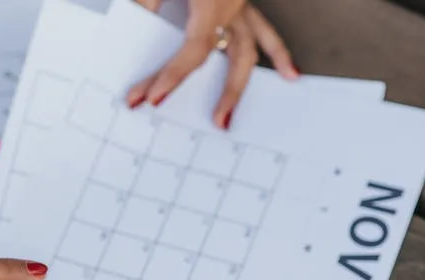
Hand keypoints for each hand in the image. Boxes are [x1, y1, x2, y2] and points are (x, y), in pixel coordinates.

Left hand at [127, 0, 297, 128]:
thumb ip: (148, 1)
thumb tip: (136, 25)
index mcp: (213, 2)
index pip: (193, 51)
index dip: (171, 77)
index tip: (150, 98)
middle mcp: (232, 6)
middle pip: (227, 59)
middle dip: (215, 94)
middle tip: (202, 123)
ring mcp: (241, 4)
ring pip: (249, 49)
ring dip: (241, 83)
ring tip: (230, 115)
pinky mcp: (242, 0)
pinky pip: (265, 28)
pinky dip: (277, 51)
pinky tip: (288, 73)